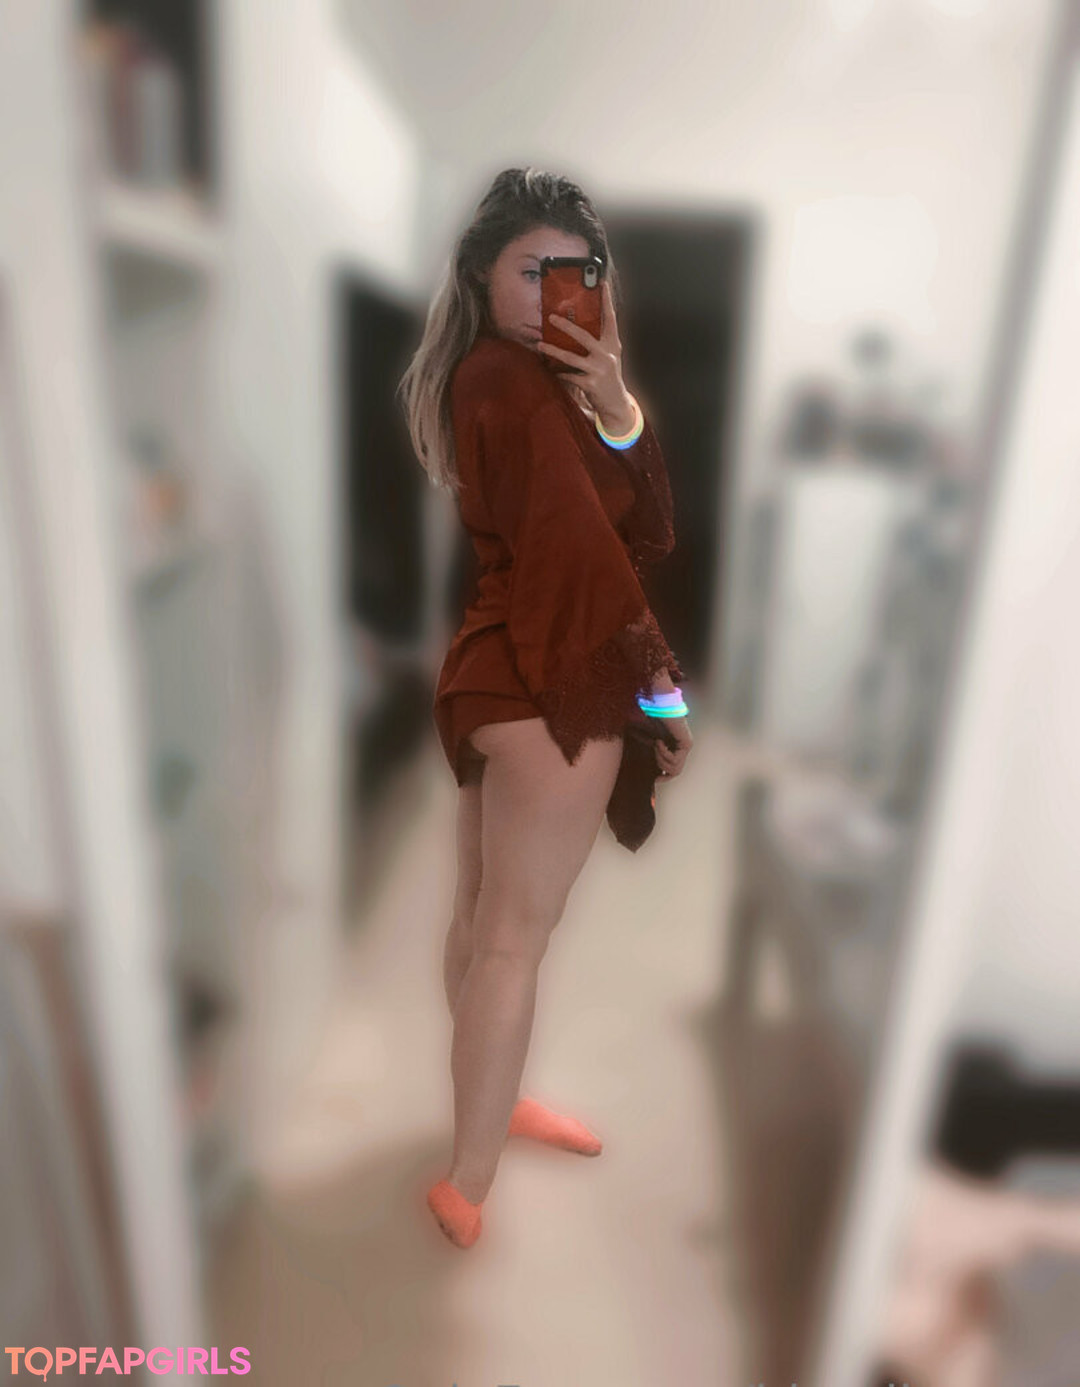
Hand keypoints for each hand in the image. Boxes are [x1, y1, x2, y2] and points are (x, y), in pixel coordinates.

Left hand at [536, 279, 635, 434]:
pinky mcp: (590, 384)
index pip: (610, 318)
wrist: (616, 403)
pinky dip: (557, 373)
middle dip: (566, 326)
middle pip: (584, 336)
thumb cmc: (609, 375)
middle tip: (551, 317)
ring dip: (553, 350)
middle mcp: (607, 354)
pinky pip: (568, 375)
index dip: (606, 301)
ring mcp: (598, 369)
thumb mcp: (610, 356)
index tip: (601, 283)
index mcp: (612, 344)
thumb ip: (600, 341)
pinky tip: (549, 369)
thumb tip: (579, 325)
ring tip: (540, 345)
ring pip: (571, 357)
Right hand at [655, 717, 692, 780]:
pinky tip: (659, 742)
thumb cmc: (652, 720)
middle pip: (675, 772)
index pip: (674, 771)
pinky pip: (674, 760)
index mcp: (675, 748)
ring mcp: (686, 747)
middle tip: (654, 751)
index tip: (655, 780)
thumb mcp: (650, 740)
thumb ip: (652, 753)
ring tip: (656, 744)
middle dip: (661, 765)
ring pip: (674, 768)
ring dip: (661, 758)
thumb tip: (650, 770)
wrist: (658, 706)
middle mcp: (683, 749)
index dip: (665, 778)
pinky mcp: (687, 744)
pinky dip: (663, 753)